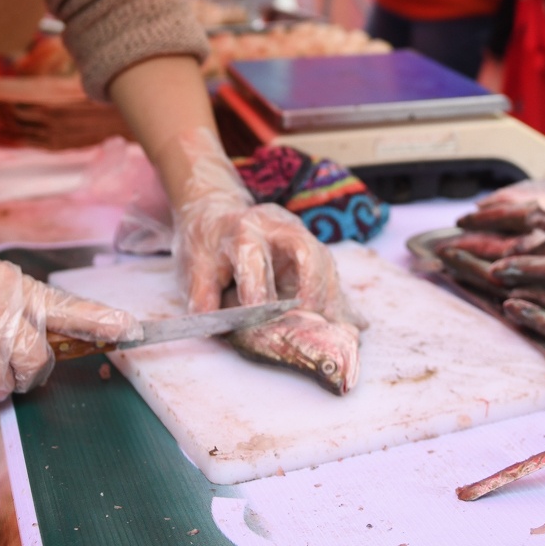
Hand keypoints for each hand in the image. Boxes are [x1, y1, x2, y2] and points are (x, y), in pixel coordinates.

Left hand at [168, 127, 361, 326]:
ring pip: (327, 264)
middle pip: (308, 250)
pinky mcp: (313, 252)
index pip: (253, 256)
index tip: (259, 318)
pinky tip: (349, 324)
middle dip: (313, 286)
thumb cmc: (207, 244)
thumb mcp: (195, 263)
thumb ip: (202, 293)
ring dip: (330, 298)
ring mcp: (302, 237)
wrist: (219, 216)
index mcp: (244, 229)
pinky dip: (340, 302)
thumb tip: (211, 325)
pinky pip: (331, 277)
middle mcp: (279, 228)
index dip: (257, 288)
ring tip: (331, 329)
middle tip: (309, 318)